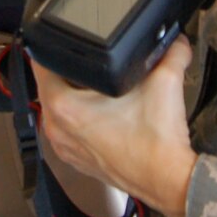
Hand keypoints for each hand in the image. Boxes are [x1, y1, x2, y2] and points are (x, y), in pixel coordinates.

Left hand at [33, 37, 197, 216]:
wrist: (168, 180)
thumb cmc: (157, 142)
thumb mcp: (165, 81)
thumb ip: (171, 51)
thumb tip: (175, 38)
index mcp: (64, 107)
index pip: (42, 62)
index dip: (53, 43)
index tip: (67, 36)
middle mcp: (57, 129)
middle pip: (48, 85)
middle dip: (67, 69)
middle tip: (92, 59)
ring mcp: (64, 147)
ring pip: (57, 109)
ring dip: (72, 95)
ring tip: (98, 86)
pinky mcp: (76, 159)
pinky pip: (68, 130)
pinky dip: (80, 119)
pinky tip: (103, 112)